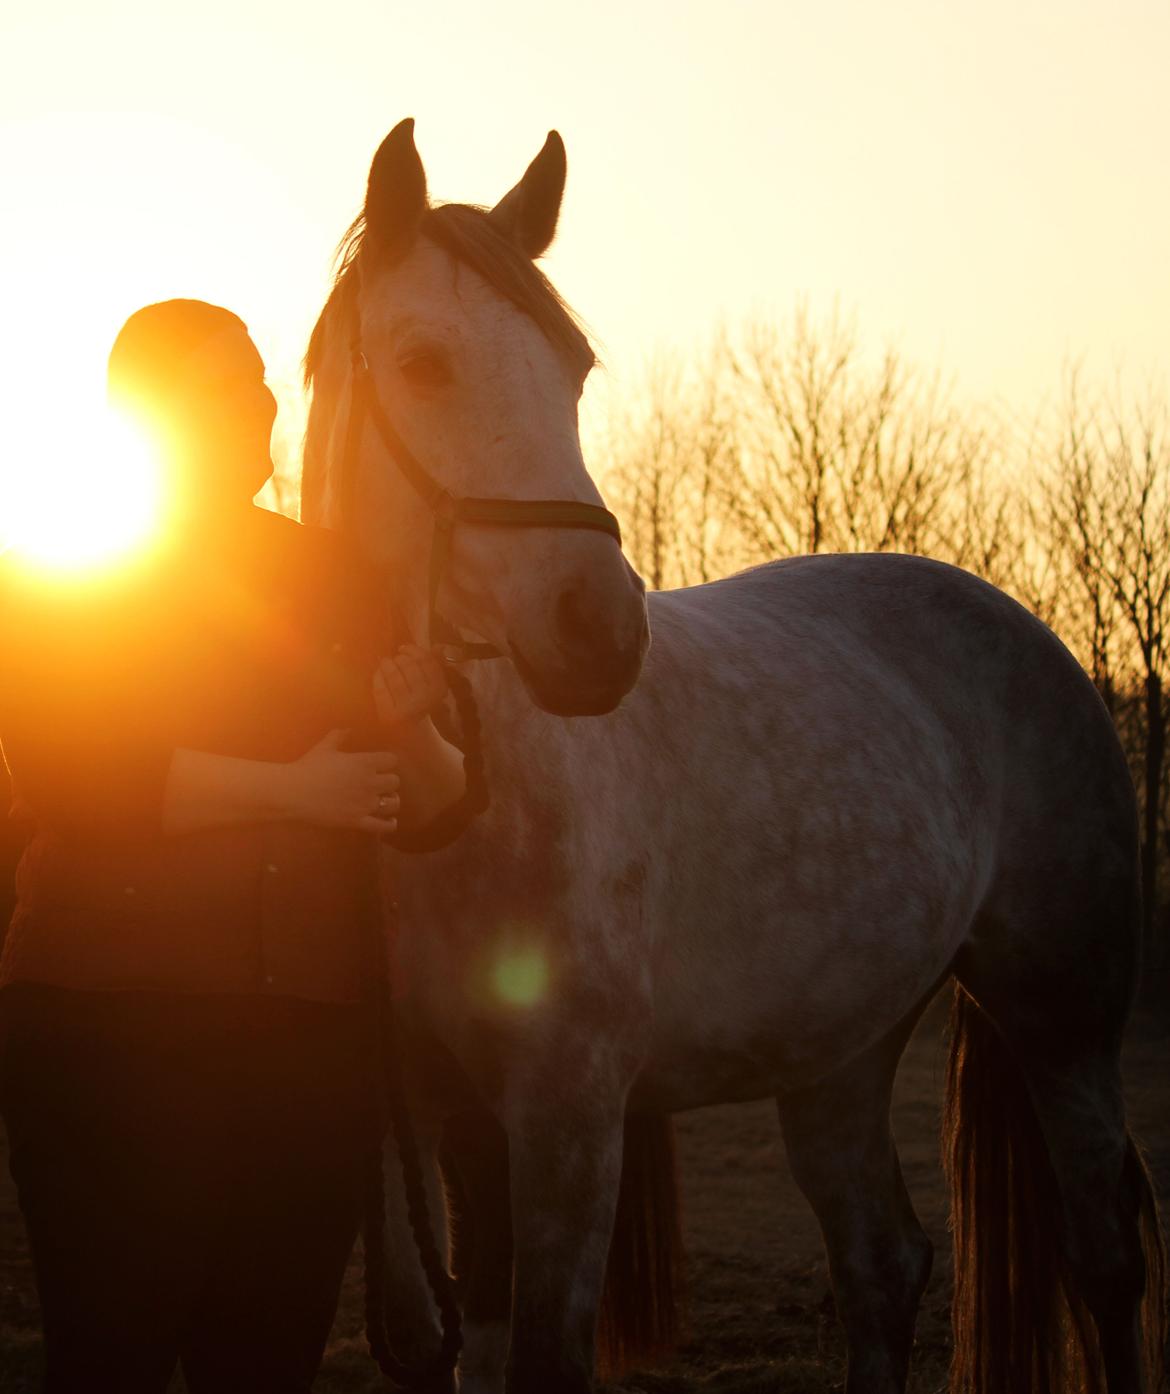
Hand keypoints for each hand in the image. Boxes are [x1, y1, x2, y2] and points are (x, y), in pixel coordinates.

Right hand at [285, 729, 399, 833]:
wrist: (293, 792)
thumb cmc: (308, 767)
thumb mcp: (325, 747)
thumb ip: (340, 736)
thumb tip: (349, 729)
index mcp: (365, 762)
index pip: (392, 760)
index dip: (387, 762)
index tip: (381, 764)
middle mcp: (370, 782)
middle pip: (395, 782)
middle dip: (388, 782)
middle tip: (380, 783)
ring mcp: (365, 803)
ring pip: (393, 803)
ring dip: (391, 801)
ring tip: (385, 801)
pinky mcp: (358, 821)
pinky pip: (382, 826)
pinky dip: (389, 824)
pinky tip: (390, 821)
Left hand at [374, 643, 447, 729]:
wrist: (416, 738)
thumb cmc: (423, 707)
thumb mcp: (433, 689)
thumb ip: (434, 667)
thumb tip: (437, 647)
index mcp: (438, 691)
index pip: (426, 662)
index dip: (414, 651)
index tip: (405, 648)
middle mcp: (424, 700)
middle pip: (410, 667)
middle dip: (400, 658)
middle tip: (395, 658)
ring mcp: (406, 709)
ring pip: (394, 677)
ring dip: (387, 664)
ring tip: (385, 662)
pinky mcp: (390, 715)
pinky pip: (381, 689)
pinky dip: (378, 677)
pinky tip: (378, 673)